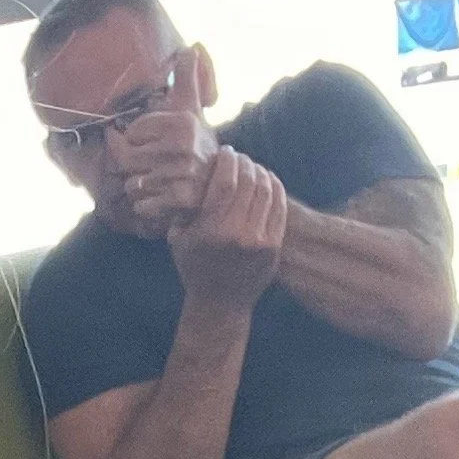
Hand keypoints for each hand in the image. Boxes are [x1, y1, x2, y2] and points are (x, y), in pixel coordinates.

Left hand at [117, 51, 218, 226]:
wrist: (220, 184)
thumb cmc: (196, 144)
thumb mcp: (192, 108)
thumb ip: (186, 78)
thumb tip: (193, 46)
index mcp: (182, 122)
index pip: (133, 132)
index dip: (137, 139)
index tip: (152, 142)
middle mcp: (182, 146)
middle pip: (127, 158)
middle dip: (134, 165)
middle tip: (151, 166)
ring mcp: (181, 174)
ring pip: (132, 184)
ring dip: (139, 186)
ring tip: (158, 181)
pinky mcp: (179, 200)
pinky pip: (142, 205)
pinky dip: (146, 206)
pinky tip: (161, 199)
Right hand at [166, 146, 286, 310]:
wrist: (220, 305)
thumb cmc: (195, 269)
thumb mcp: (179, 240)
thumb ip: (185, 210)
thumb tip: (193, 176)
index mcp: (211, 230)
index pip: (225, 181)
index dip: (228, 161)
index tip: (226, 152)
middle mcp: (238, 233)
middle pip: (248, 182)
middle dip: (245, 163)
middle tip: (240, 158)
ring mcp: (260, 239)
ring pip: (266, 190)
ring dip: (260, 172)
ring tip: (253, 167)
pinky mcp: (274, 244)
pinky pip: (279, 206)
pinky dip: (275, 187)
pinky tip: (268, 180)